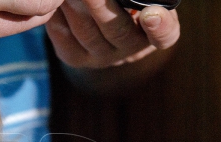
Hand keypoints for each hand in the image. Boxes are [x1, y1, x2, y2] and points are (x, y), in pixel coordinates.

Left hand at [46, 0, 179, 68]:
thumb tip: (141, 1)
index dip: (160, 27)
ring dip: (73, 6)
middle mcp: (129, 50)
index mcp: (158, 33)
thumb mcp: (144, 0)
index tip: (151, 14)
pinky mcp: (74, 57)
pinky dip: (56, 13)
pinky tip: (55, 0)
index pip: (165, 35)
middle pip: (116, 30)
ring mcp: (100, 57)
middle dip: (99, 5)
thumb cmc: (131, 4)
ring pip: (85, 32)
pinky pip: (62, 35)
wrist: (107, 25)